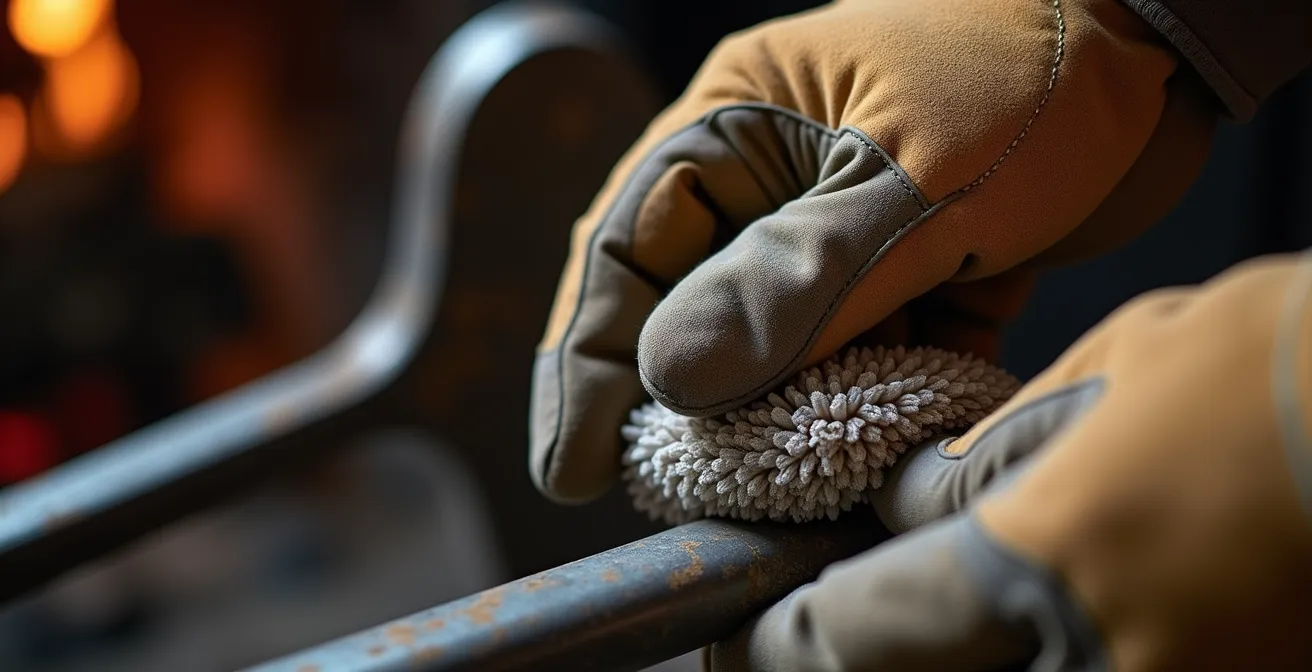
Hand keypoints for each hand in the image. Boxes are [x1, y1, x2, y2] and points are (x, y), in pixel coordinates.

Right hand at [530, 0, 1217, 501]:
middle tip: (676, 486)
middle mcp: (768, 186)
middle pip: (690, 311)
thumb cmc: (1024, 69)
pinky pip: (863, 356)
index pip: (626, 250)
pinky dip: (876, 400)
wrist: (1157, 51)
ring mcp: (836, 236)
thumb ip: (796, 278)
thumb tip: (675, 377)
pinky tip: (889, 434)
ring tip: (785, 479)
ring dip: (788, 415)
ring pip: (779, 348)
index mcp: (734, 126)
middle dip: (687, 402)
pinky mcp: (903, 276)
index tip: (570, 465)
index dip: (589, 362)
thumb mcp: (907, 175)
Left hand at [710, 251, 1311, 670]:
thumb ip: (980, 466)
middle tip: (837, 614)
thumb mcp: (1109, 372)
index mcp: (1054, 566)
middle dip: (854, 665)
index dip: (770, 643)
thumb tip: (895, 515)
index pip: (846, 643)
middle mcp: (1105, 670)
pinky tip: (1028, 622)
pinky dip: (1033, 658)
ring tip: (932, 608)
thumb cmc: (1282, 368)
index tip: (742, 630)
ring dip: (942, 662)